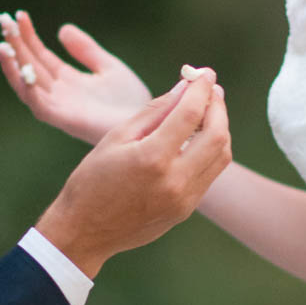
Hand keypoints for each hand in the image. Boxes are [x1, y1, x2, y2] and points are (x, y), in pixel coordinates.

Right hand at [0, 11, 151, 144]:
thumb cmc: (130, 102)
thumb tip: (62, 29)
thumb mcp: (108, 67)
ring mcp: (59, 106)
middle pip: (28, 65)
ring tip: (3, 46)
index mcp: (67, 80)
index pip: (40, 54)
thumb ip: (86, 50)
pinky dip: (27, 90)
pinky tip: (22, 71)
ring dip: (12, 67)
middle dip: (15, 44)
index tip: (19, 15)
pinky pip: (38, 105)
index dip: (28, 35)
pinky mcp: (63, 119)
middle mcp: (58, 93)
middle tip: (4, 21)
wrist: (147, 124)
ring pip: (26, 85)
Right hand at [35, 70, 231, 276]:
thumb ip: (154, 111)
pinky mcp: (186, 210)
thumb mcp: (116, 138)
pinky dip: (211, 149)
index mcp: (152, 158)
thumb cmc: (92, 179)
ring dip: (219, 128)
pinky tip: (199, 136)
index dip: (201, 88)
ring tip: (207, 109)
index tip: (203, 73)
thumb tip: (183, 88)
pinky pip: (210, 173)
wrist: (84, 232)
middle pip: (218, 134)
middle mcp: (175, 181)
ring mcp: (184, 199)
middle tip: (210, 88)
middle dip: (217, 106)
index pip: (191, 114)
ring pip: (221, 156)